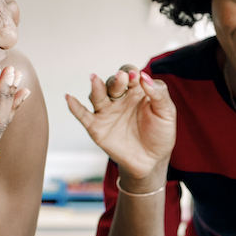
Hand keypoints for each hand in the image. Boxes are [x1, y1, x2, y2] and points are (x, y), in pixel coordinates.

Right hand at [65, 67, 175, 181]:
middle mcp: (119, 99)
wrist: (152, 162)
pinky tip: (69, 98)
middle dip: (116, 80)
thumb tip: (144, 77)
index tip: (136, 77)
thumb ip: (159, 94)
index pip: (129, 74)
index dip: (131, 73)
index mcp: (136, 91)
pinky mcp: (97, 128)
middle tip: (122, 78)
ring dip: (96, 87)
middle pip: (112, 83)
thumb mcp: (167, 113)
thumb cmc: (160, 134)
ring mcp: (107, 112)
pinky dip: (75, 107)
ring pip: (97, 96)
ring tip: (95, 79)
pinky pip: (83, 115)